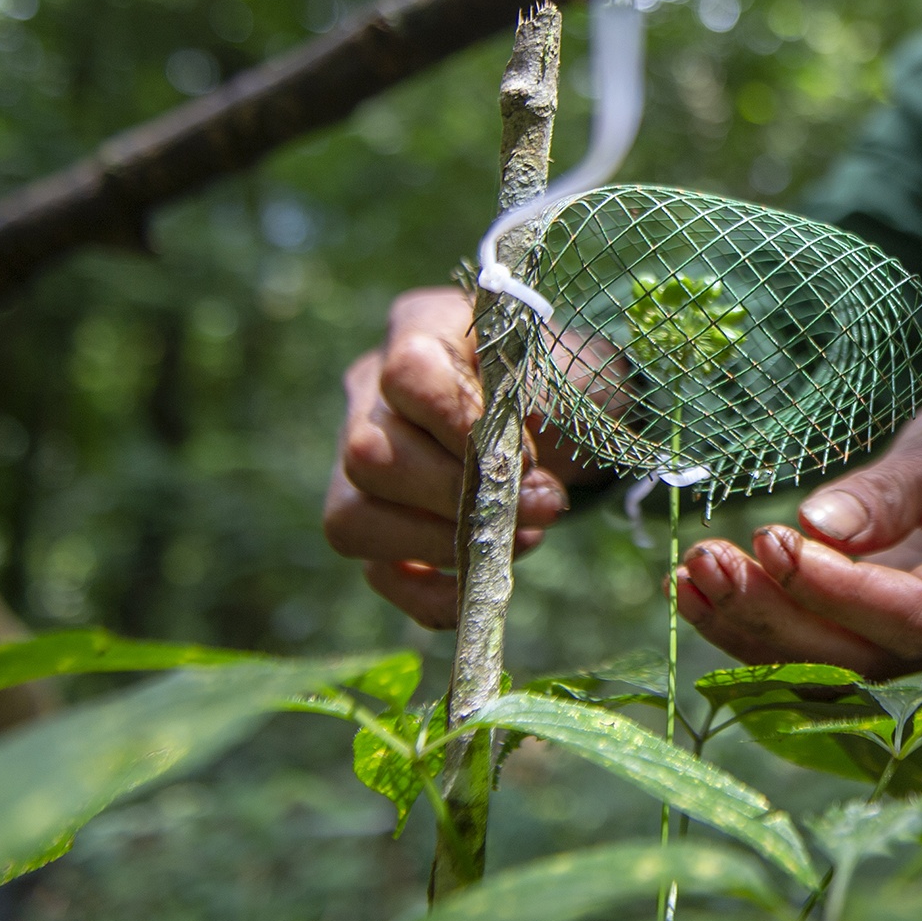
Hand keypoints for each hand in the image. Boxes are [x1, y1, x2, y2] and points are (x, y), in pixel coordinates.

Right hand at [324, 287, 586, 626]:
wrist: (568, 410)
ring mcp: (356, 460)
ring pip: (351, 516)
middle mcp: (370, 391)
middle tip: (538, 508)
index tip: (526, 454)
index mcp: (422, 329)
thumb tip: (512, 472)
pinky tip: (481, 581)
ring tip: (517, 540)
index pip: (406, 372)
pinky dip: (428, 591)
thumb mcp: (570, 368)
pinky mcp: (372, 522)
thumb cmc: (567, 378)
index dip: (461, 424)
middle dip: (457, 495)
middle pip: (367, 452)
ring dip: (440, 543)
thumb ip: (546, 404)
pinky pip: (373, 572)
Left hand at [674, 398, 921, 676]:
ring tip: (688, 578)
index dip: (838, 592)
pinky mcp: (887, 652)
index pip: (914, 615)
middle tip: (709, 558)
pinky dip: (754, 633)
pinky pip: (818, 660)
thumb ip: (891, 489)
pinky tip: (696, 597)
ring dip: (750, 630)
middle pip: (862, 658)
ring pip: (831, 671)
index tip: (773, 541)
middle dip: (775, 614)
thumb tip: (815, 525)